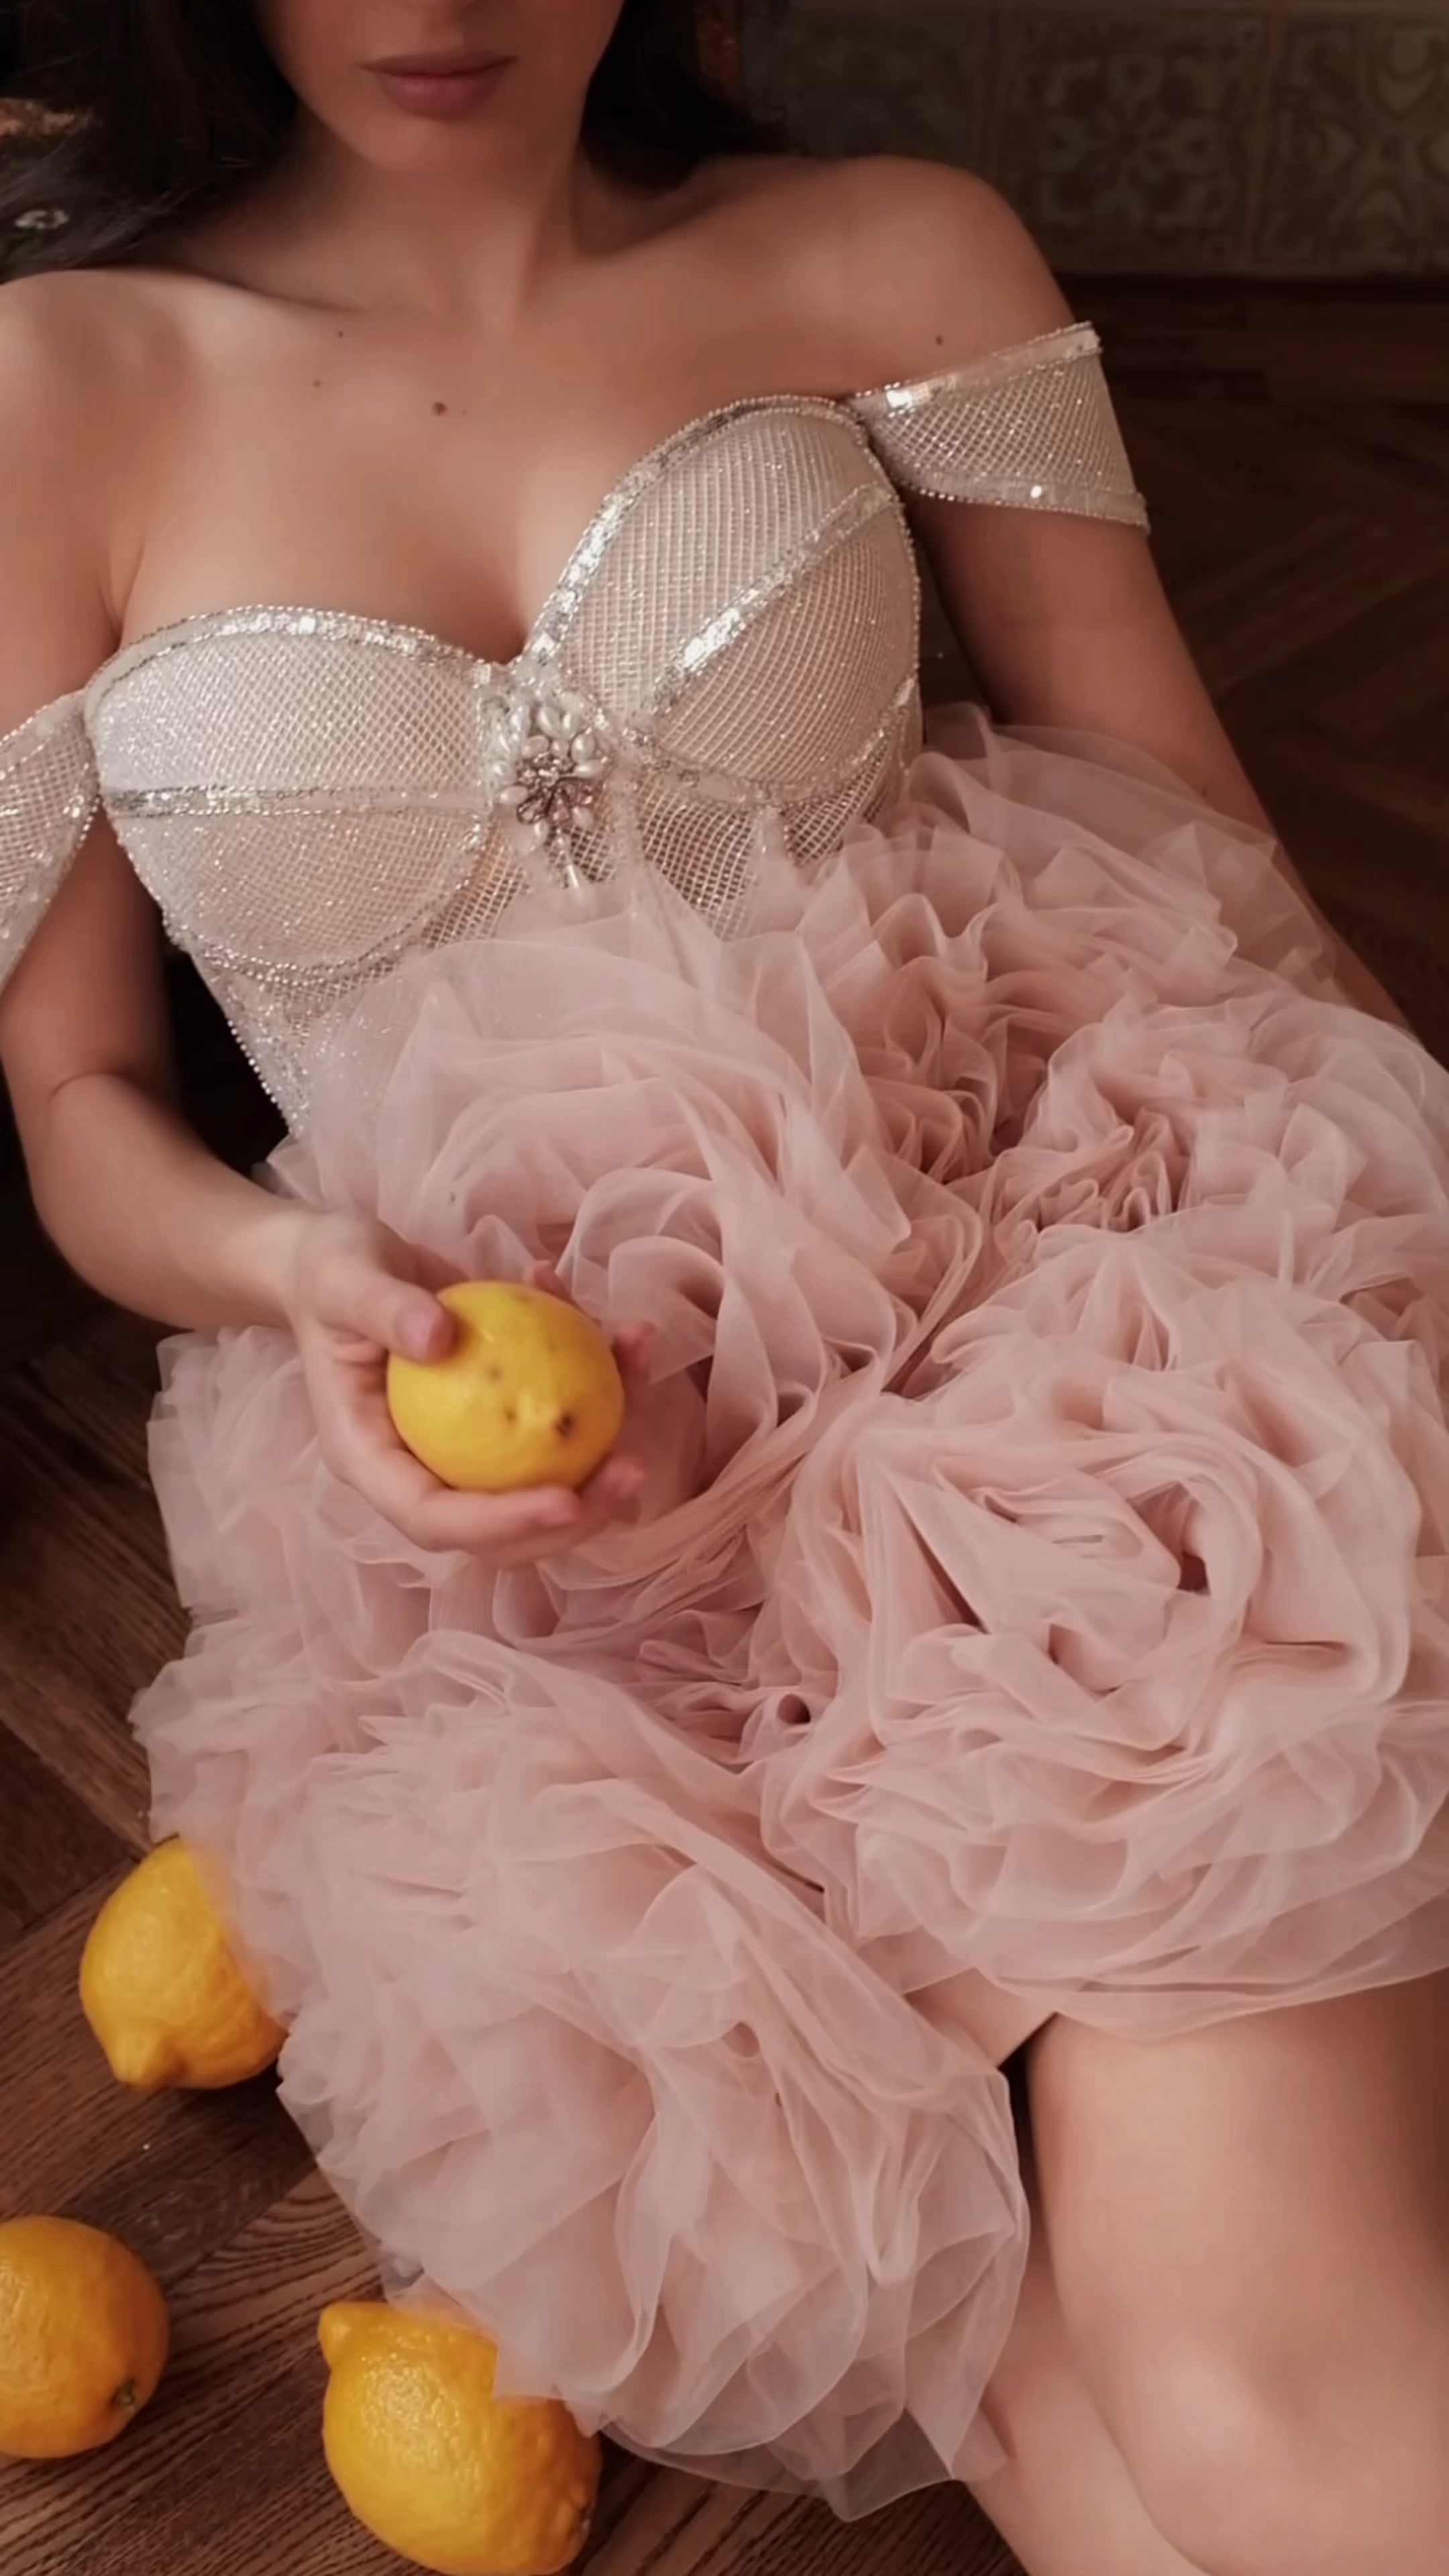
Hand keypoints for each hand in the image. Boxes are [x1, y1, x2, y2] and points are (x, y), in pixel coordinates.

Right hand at [271, 1211, 649, 1560]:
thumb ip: (381, 1309)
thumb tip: (438, 1338)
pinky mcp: (502, 1417)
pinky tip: (622, 1327)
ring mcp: (466, 1448)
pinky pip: (559, 1417)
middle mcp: (423, 1469)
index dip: (502, 1523)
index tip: (564, 1499)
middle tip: (634, 1468)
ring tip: (645, 1380)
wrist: (342, 1261)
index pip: (436, 1519)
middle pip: (504, 1529)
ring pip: (546, 1480)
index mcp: (372, 1460)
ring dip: (609, 1446)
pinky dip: (601, 1378)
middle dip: (576, 1515)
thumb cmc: (331, 1274)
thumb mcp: (342, 1280)